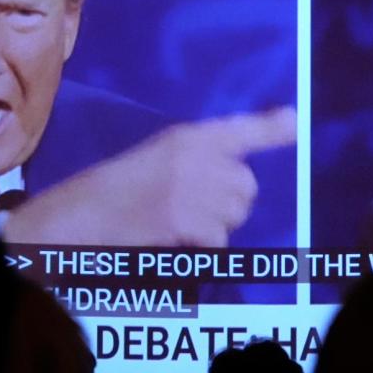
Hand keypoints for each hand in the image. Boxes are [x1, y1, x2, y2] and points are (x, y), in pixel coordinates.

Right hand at [3, 107, 295, 246]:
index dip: (270, 128)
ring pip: (234, 215)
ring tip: (180, 226)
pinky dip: (203, 250)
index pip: (239, 130)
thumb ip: (199, 162)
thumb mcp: (156, 160)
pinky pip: (218, 241)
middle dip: (231, 204)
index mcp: (185, 137)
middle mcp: (193, 155)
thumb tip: (243, 182)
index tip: (294, 122)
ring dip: (216, 228)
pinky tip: (176, 242)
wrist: (77, 217)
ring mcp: (189, 186)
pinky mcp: (182, 217)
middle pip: (246, 186)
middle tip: (196, 212)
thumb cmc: (114, 193)